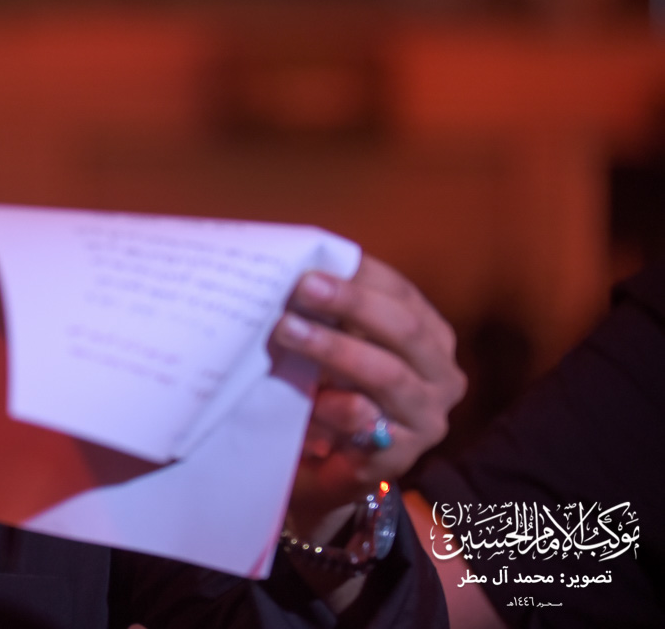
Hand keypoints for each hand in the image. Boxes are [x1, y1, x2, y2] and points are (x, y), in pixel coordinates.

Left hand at [272, 255, 465, 543]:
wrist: (328, 467)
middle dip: (351, 303)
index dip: (359, 276)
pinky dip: (334, 407)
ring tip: (288, 331)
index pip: (401, 293)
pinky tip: (306, 398)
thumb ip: (330, 311)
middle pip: (403, 328)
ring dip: (334, 349)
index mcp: (429, 336)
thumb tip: (294, 267)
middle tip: (301, 287)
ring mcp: (426, 418)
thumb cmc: (332, 390)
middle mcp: (440, 375)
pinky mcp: (402, 456)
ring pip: (387, 375)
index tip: (314, 262)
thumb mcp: (336, 342)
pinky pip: (369, 425)